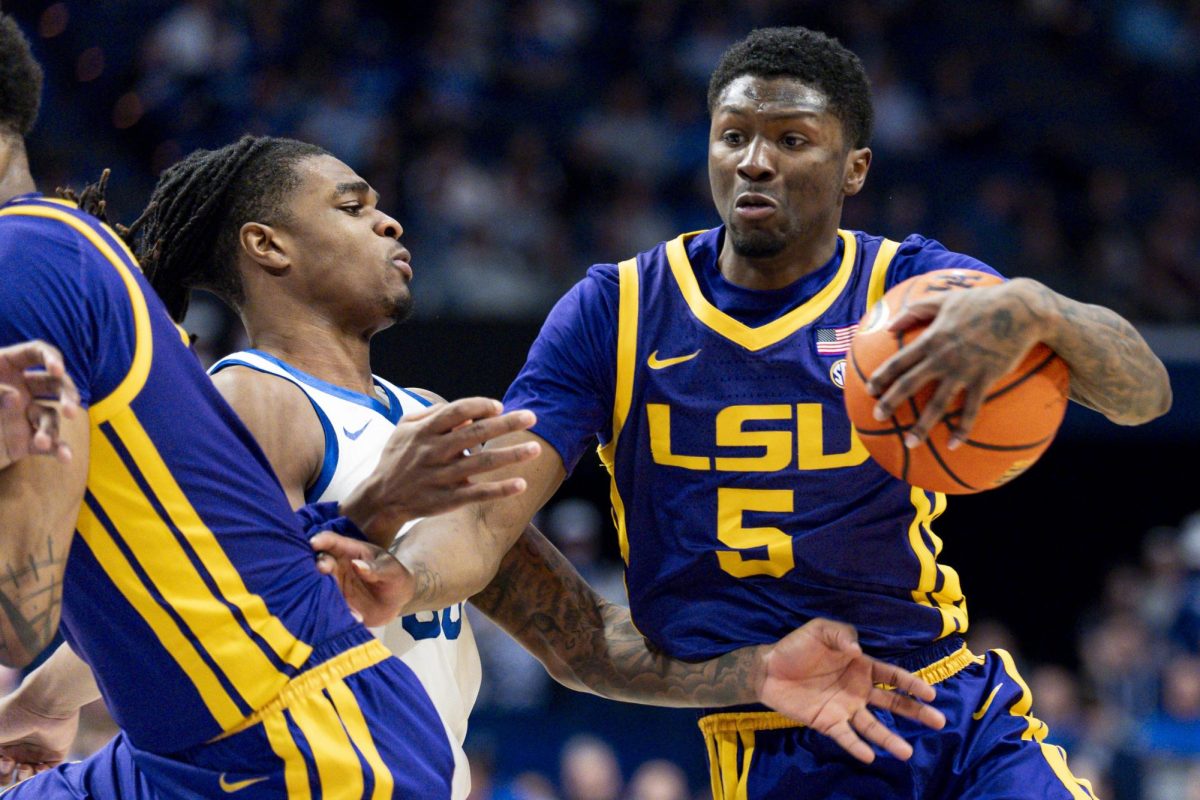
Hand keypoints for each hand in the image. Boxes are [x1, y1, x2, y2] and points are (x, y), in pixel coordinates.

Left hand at [0, 340, 80, 469]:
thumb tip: (17, 398)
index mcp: (5, 367)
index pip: (36, 353)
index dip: (51, 358)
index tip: (56, 371)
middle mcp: (20, 389)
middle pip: (56, 384)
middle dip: (67, 394)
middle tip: (70, 411)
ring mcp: (24, 415)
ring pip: (51, 416)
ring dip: (53, 428)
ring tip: (42, 442)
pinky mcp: (26, 441)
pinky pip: (49, 444)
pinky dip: (59, 450)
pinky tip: (65, 458)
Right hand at [0, 694, 77, 785]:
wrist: (44, 704)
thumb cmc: (12, 715)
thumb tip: (0, 757)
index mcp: (3, 743)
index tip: (2, 759)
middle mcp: (19, 748)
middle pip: (9, 774)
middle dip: (6, 776)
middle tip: (11, 763)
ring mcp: (37, 751)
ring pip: (27, 775)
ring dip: (23, 776)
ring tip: (25, 767)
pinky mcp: (55, 753)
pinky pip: (47, 772)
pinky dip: (41, 775)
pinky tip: (38, 767)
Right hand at [311, 532, 413, 625]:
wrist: (398, 600)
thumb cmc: (395, 576)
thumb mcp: (391, 569)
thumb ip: (375, 568)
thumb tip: (357, 565)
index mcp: (349, 551)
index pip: (332, 541)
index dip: (322, 540)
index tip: (314, 542)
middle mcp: (337, 568)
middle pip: (322, 562)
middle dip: (320, 564)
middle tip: (323, 567)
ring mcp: (335, 586)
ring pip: (321, 586)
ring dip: (323, 590)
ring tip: (332, 595)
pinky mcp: (338, 605)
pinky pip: (333, 608)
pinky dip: (340, 613)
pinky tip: (356, 617)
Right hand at [339, 397, 538, 543]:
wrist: (380, 499)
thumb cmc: (397, 458)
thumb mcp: (405, 429)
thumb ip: (433, 414)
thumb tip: (468, 413)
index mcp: (424, 431)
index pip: (456, 411)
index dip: (479, 406)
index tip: (499, 406)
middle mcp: (434, 452)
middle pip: (475, 434)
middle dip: (506, 424)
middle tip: (532, 416)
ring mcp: (441, 477)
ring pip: (481, 464)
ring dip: (511, 455)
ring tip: (536, 449)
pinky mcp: (447, 500)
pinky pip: (477, 494)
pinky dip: (499, 490)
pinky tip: (521, 484)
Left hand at [756, 618, 945, 763]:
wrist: (768, 668)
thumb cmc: (797, 647)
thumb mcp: (819, 630)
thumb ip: (840, 635)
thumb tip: (858, 650)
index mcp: (861, 666)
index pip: (892, 676)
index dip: (911, 684)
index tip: (930, 694)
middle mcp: (859, 690)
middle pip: (893, 703)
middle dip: (916, 712)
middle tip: (939, 722)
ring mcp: (845, 708)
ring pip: (873, 726)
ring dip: (889, 739)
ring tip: (906, 752)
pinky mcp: (828, 722)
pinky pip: (846, 736)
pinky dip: (857, 746)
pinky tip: (869, 755)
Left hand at [865, 281, 1044, 448]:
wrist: (1021, 309)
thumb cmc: (982, 302)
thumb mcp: (945, 299)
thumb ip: (916, 310)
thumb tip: (889, 326)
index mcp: (931, 338)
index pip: (899, 361)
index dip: (882, 376)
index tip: (870, 390)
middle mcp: (943, 357)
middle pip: (909, 384)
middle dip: (890, 402)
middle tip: (877, 417)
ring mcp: (964, 370)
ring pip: (937, 404)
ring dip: (922, 426)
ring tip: (910, 443)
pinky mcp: (985, 379)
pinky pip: (971, 409)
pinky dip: (961, 429)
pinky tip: (953, 445)